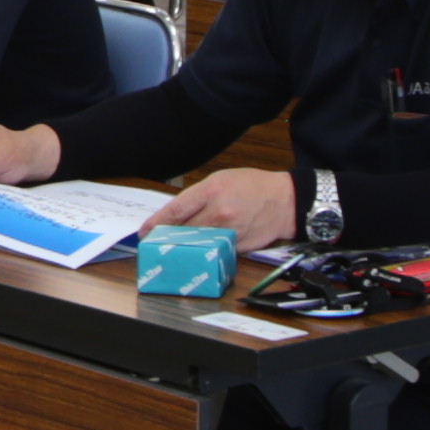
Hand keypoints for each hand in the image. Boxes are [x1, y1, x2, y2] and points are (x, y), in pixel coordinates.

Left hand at [151, 166, 298, 250]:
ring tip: (176, 245)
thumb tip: (176, 213)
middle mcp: (219, 212)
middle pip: (183, 230)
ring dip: (184, 245)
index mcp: (212, 190)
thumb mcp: (222, 179)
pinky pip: (214, 250)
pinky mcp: (238, 246)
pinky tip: (201, 248)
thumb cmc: (253, 186)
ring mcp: (229, 231)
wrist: (285, 201)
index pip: (176, 210)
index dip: (156, 223)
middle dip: (167, 236)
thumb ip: (198, 196)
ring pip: (197, 243)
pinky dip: (205, 250)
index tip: (144, 231)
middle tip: (156, 240)